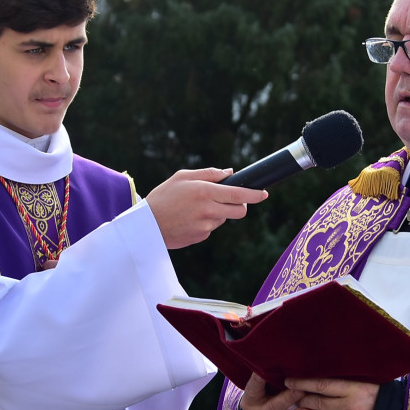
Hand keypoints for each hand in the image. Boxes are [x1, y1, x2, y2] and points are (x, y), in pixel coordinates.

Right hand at [146, 168, 267, 248]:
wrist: (146, 226)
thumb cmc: (163, 197)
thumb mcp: (182, 177)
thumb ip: (208, 173)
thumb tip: (229, 172)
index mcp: (204, 192)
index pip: (238, 194)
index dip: (255, 194)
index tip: (264, 193)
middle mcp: (208, 210)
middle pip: (239, 211)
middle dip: (240, 205)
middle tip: (230, 200)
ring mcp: (206, 226)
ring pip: (224, 219)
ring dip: (218, 213)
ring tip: (196, 208)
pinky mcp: (201, 237)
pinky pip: (211, 228)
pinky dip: (206, 222)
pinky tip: (189, 219)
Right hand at [240, 373, 315, 409]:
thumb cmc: (266, 396)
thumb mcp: (261, 387)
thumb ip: (268, 376)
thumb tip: (281, 357)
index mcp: (250, 401)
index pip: (254, 388)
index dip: (260, 379)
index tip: (267, 369)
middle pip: (274, 408)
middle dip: (289, 398)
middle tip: (301, 388)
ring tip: (315, 401)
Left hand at [287, 378, 379, 409]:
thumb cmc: (385, 400)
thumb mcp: (369, 384)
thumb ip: (347, 382)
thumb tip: (320, 378)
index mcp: (356, 390)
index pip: (322, 385)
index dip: (303, 383)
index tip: (290, 381)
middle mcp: (351, 409)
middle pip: (317, 402)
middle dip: (302, 398)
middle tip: (292, 395)